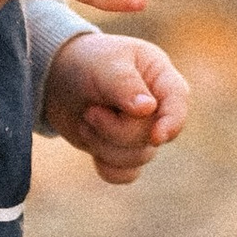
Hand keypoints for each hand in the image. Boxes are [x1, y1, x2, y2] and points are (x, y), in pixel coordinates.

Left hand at [42, 29, 189, 185]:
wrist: (58, 77)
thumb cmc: (87, 62)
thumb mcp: (104, 65)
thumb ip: (125, 85)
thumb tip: (147, 109)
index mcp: (161, 77)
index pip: (178, 102)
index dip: (172, 122)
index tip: (156, 137)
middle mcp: (158, 108)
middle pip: (151, 136)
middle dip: (114, 130)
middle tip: (90, 111)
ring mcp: (143, 132)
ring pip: (138, 158)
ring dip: (104, 145)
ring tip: (85, 120)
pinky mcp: (125, 152)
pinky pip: (126, 174)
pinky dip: (107, 166)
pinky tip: (92, 145)